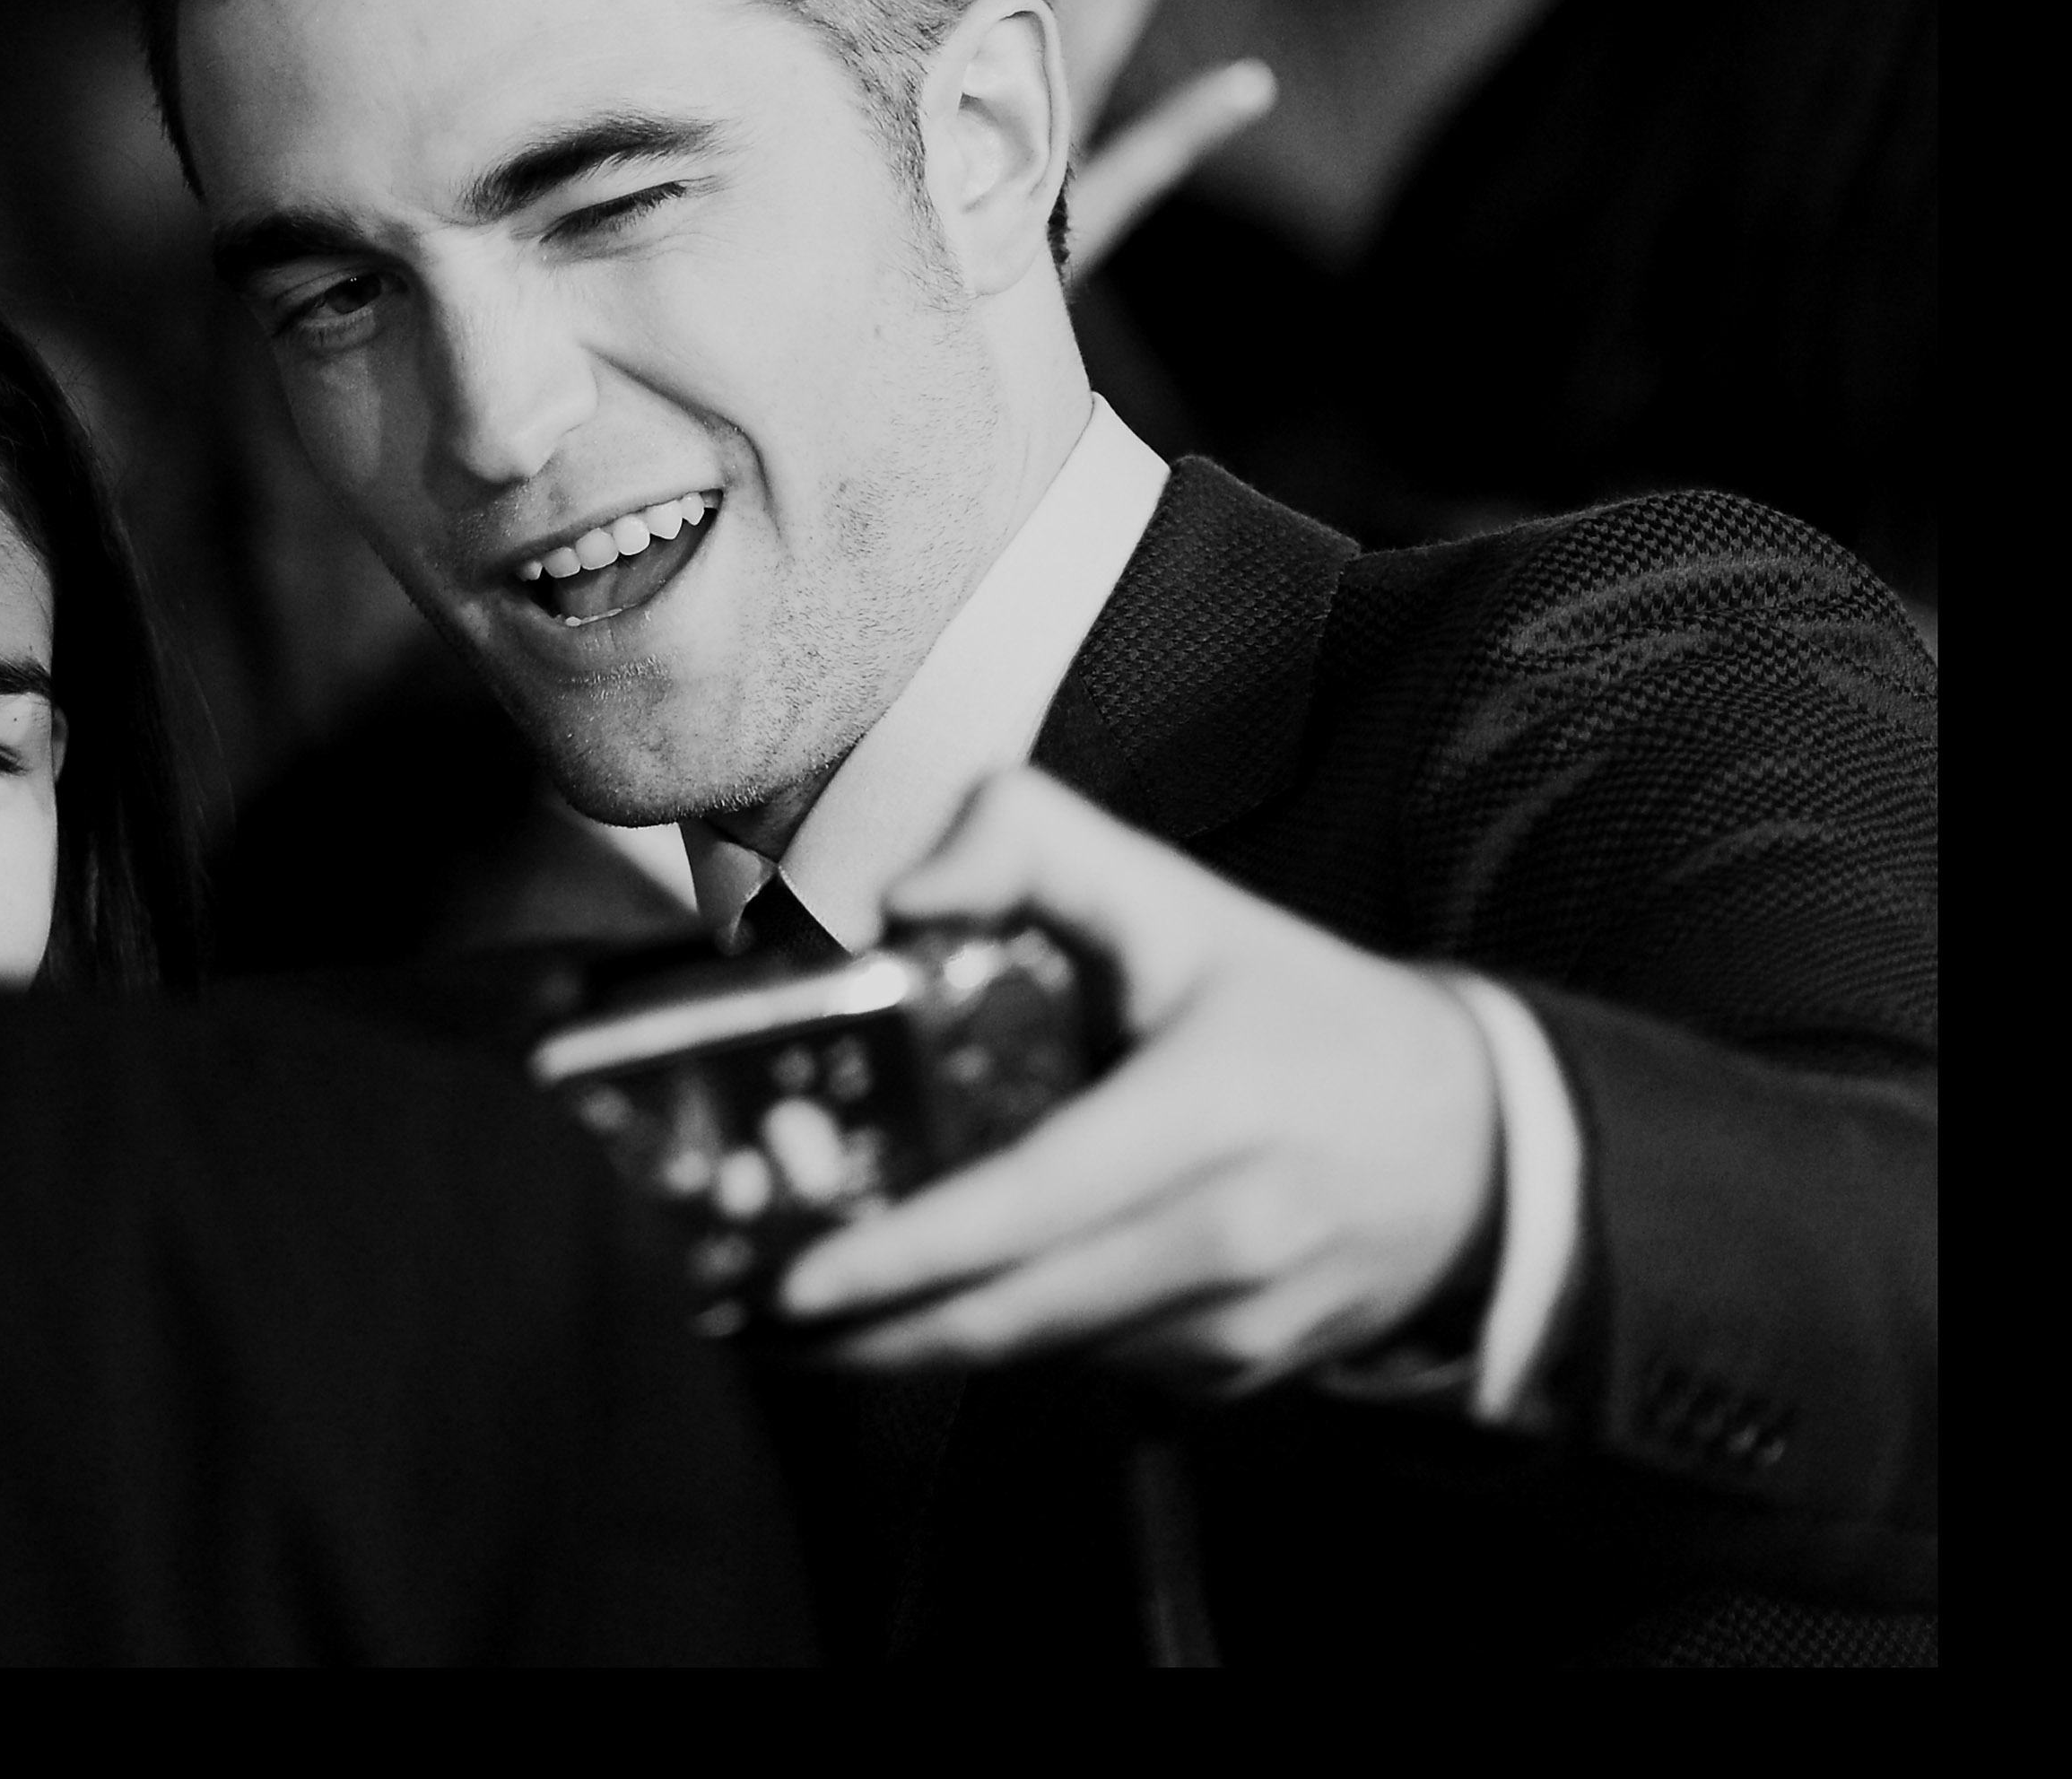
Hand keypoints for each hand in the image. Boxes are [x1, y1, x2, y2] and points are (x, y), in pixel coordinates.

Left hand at [777, 770, 1500, 1397]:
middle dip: (866, 1329)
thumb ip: (1031, 846)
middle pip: (1011, 1314)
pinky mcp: (1240, 1378)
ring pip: (1042, 1355)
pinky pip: (1095, 1371)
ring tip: (806, 1326)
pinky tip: (937, 1319)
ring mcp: (1239, 1327)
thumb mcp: (1179, 898)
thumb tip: (896, 895)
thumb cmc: (1297, 1008)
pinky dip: (1011, 1347)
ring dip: (918, 1348)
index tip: (795, 1280)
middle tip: (748, 1312)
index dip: (904, 1255)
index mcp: (1208, 1112)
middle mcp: (1227, 1236)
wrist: (1476, 1142)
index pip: (1029, 1206)